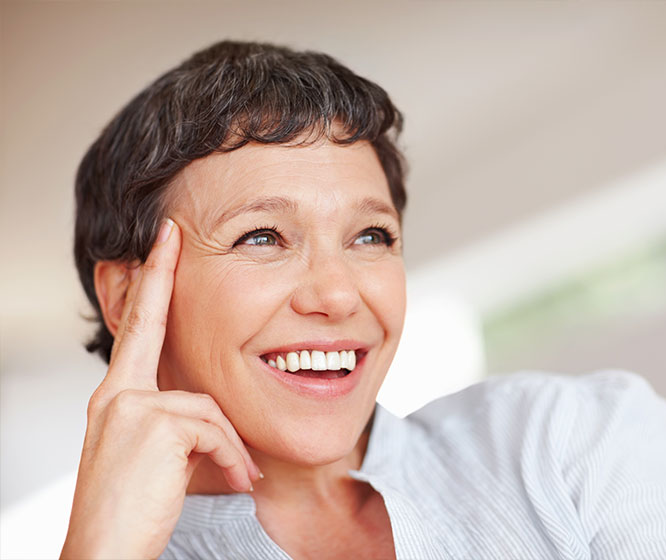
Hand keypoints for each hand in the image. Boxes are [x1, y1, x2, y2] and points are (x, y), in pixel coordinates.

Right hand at [61, 219, 260, 558]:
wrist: (105, 553)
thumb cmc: (133, 511)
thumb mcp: (157, 457)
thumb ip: (178, 422)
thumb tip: (210, 416)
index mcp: (116, 400)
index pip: (135, 333)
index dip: (147, 286)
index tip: (157, 245)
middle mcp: (115, 396)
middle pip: (151, 330)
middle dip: (159, 276)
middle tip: (170, 233)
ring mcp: (129, 406)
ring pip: (205, 404)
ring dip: (229, 444)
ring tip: (240, 475)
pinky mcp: (150, 422)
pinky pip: (214, 428)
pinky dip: (232, 457)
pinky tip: (238, 480)